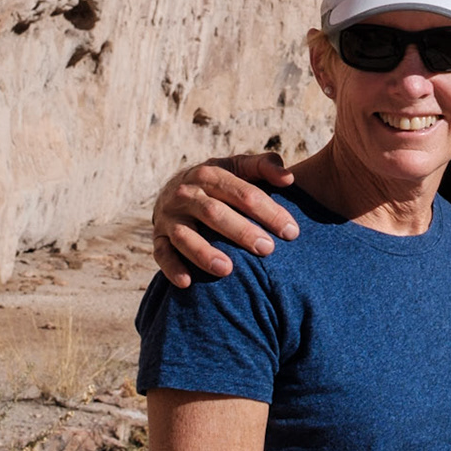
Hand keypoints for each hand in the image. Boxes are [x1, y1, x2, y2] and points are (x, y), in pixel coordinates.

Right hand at [152, 153, 298, 286]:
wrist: (176, 189)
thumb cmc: (220, 182)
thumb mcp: (239, 167)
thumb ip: (265, 167)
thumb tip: (289, 178)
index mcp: (210, 174)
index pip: (243, 193)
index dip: (268, 211)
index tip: (291, 231)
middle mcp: (187, 194)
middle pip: (214, 213)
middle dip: (241, 231)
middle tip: (267, 249)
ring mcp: (170, 217)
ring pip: (185, 236)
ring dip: (204, 253)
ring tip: (228, 269)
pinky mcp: (158, 237)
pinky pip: (162, 254)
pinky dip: (172, 268)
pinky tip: (188, 283)